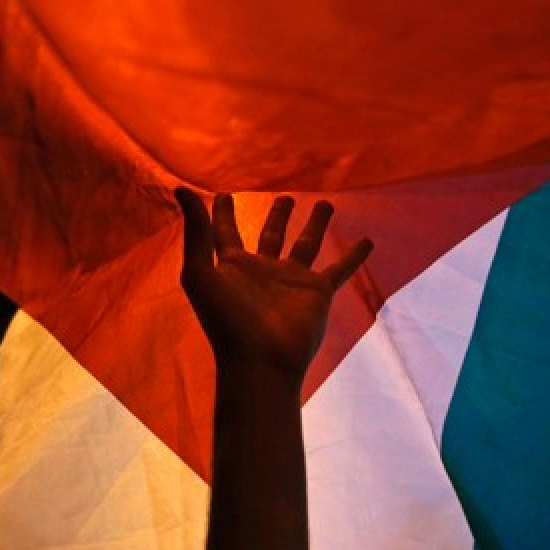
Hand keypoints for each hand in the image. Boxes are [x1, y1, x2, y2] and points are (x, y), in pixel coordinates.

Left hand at [175, 187, 372, 379]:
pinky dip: (354, 257)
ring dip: (316, 225)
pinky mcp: (316, 292)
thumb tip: (182, 189)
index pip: (225, 233)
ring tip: (326, 204)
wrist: (261, 360)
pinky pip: (339, 270)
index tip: (226, 195)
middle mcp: (262, 270)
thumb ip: (195, 230)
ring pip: (306, 244)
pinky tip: (368, 241)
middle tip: (285, 198)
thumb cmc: (225, 320)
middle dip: (277, 217)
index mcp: (232, 266)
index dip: (223, 214)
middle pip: (271, 235)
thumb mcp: (200, 272)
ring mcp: (291, 281)